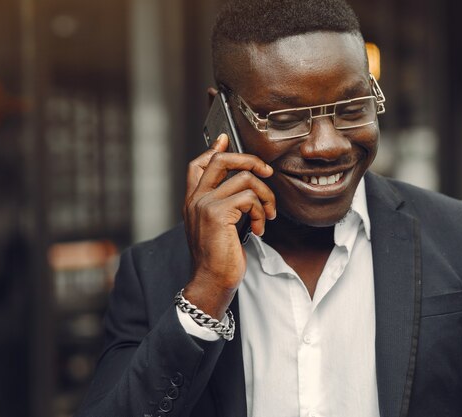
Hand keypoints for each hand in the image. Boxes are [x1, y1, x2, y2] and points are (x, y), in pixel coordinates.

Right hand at [182, 134, 275, 317]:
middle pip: (220, 160)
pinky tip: (260, 229)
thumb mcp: (218, 228)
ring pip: (244, 179)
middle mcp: (195, 200)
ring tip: (267, 216)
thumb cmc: (219, 258)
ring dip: (265, 196)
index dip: (214, 149)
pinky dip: (261, 212)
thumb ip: (225, 206)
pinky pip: (249, 198)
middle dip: (249, 160)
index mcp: (193, 202)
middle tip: (267, 172)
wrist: (212, 281)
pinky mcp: (217, 214)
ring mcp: (204, 205)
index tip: (226, 140)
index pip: (197, 165)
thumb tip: (244, 189)